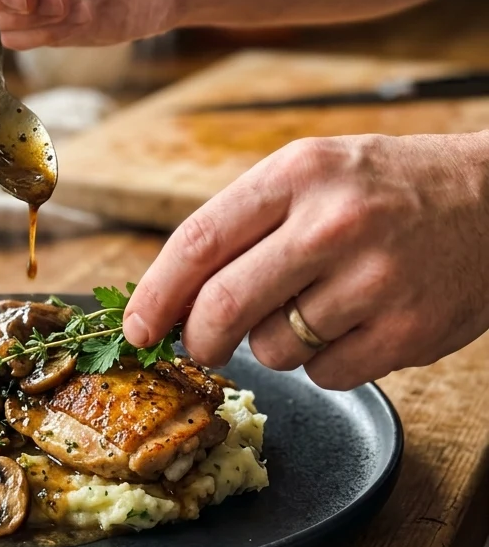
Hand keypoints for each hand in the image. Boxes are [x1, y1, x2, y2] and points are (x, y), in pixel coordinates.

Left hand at [123, 132, 488, 388]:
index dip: (156, 294)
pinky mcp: (408, 332)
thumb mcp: (313, 173)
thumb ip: (244, 224)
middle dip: (199, 338)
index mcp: (298, 173)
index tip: (137, 327)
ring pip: (273, 349)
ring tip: (314, 306)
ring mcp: (375, 280)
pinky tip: (351, 324)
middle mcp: (334, 223)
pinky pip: (325, 374)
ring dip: (273, 343)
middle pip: (223, 307)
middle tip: (202, 343)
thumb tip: (175, 295)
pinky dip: (322, 362)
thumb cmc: (386, 188)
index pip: (198, 242)